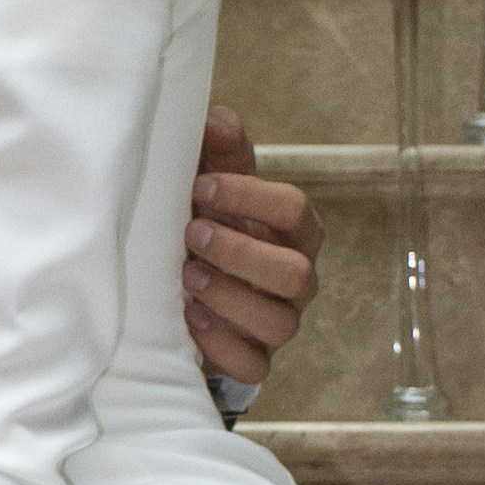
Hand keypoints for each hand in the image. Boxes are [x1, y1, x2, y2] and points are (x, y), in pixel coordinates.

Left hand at [183, 92, 316, 398]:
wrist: (190, 284)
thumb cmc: (209, 221)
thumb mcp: (213, 180)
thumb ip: (219, 148)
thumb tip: (215, 119)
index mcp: (294, 229)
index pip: (295, 209)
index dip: (249, 197)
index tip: (199, 185)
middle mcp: (299, 277)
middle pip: (295, 271)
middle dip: (240, 253)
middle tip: (192, 233)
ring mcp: (281, 321)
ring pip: (280, 323)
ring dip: (229, 299)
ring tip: (186, 278)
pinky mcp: (256, 359)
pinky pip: (254, 365)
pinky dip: (220, 345)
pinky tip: (189, 320)